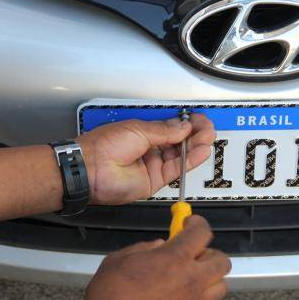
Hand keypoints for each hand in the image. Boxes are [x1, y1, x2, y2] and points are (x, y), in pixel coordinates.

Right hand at [55, 216, 230, 299]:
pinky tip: (184, 291)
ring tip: (193, 272)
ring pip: (221, 283)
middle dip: (209, 250)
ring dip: (211, 274)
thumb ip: (144, 248)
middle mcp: (191, 279)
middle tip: (193, 249)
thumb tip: (157, 245)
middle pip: (221, 259)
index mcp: (175, 258)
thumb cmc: (111, 298)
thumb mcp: (120, 259)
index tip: (190, 222)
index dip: (197, 222)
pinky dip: (201, 294)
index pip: (202, 232)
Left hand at [77, 114, 214, 204]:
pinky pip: (177, 169)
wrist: (90, 169)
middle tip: (207, 128)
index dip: (187, 123)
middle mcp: (150, 149)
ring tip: (208, 137)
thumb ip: (165, 130)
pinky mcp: (155, 180)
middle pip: (180, 142)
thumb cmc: (103, 146)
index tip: (199, 119)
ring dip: (196, 146)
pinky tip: (200, 151)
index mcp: (144, 132)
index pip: (172, 127)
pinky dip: (190, 160)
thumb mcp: (138, 130)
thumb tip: (183, 126)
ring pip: (181, 155)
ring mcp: (153, 165)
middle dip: (195, 134)